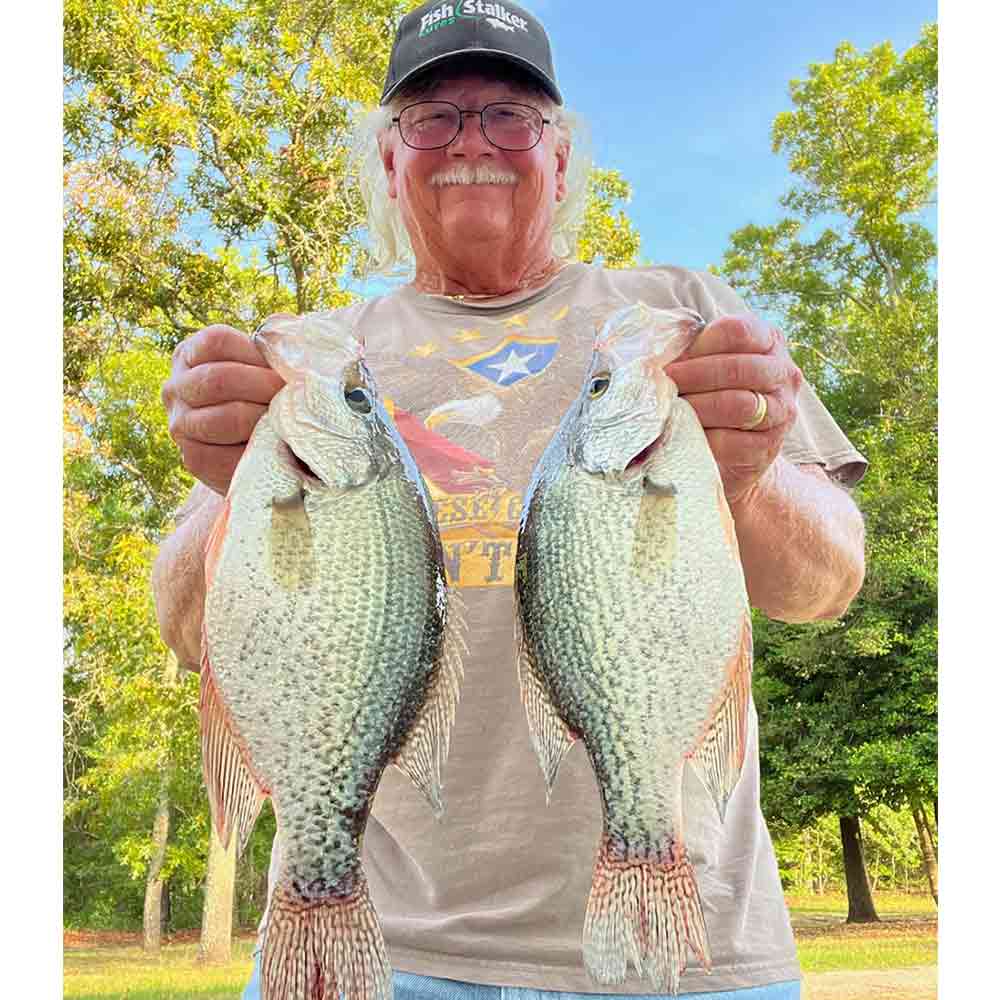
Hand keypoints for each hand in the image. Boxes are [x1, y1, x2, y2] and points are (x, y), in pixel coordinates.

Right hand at [162, 325, 285, 494]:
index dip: (256, 354)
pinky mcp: (193, 459)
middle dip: (264, 388)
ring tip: (285, 421)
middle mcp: (175, 387)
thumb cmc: (263, 395)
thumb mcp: (265, 364)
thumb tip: (293, 333)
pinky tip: (273, 446)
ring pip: (225, 418)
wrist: (252, 447)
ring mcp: (180, 424)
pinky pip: (227, 454)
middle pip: (219, 379)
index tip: (281, 369)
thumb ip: (275, 345)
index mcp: (189, 354)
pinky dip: (257, 449)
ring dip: (264, 419)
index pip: (217, 341)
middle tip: (291, 397)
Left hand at [663, 313, 802, 503]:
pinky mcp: (769, 447)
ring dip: (698, 407)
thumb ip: (691, 350)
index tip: (674, 357)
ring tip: (671, 408)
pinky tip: (684, 433)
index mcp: (768, 340)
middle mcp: (783, 373)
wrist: (734, 447)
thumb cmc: (713, 391)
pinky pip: (735, 442)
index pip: (738, 331)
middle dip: (694, 376)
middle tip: (663, 383)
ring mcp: (781, 412)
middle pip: (738, 368)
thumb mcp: (707, 361)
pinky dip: (704, 437)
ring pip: (739, 405)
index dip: (701, 344)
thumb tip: (656, 355)